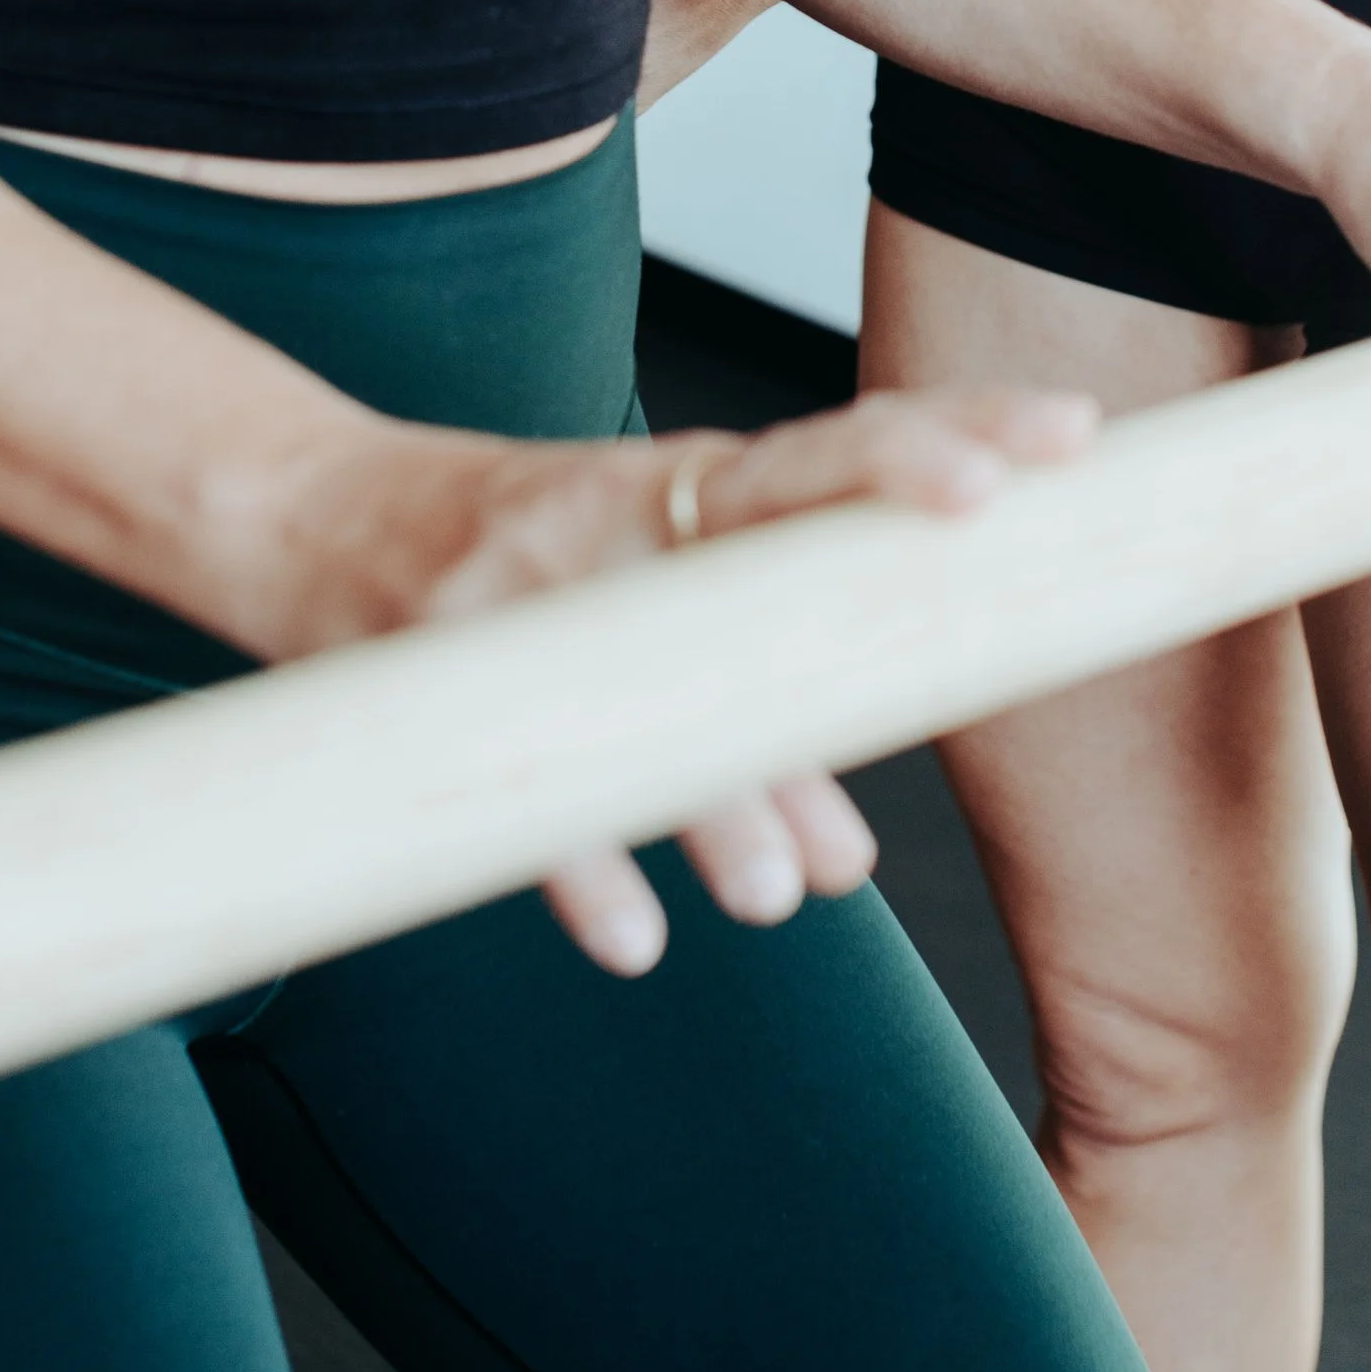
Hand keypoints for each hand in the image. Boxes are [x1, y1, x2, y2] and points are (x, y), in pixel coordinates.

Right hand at [233, 385, 1101, 973]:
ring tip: (789, 889)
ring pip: (656, 659)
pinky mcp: (438, 664)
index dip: (949, 437)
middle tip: (988, 512)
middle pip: (774, 487)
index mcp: (679, 490)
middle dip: (889, 484)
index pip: (834, 448)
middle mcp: (617, 512)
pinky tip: (632, 934)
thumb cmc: (512, 564)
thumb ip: (747, 720)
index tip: (1065, 439)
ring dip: (729, 780)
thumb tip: (846, 864)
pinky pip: (525, 777)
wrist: (305, 520)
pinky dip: (580, 861)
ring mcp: (528, 582)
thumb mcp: (632, 599)